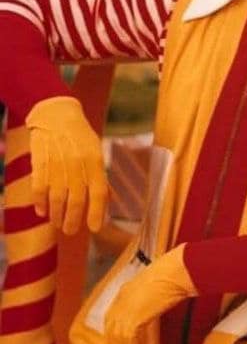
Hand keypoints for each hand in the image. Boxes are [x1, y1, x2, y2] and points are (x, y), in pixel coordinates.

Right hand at [26, 96, 108, 234]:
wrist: (56, 113)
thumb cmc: (79, 136)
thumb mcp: (95, 151)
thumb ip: (100, 176)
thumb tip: (109, 200)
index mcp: (95, 160)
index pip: (99, 191)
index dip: (97, 213)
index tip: (94, 229)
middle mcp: (77, 162)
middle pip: (77, 199)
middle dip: (73, 220)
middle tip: (70, 230)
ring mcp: (57, 162)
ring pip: (57, 198)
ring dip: (57, 215)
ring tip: (57, 223)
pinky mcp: (40, 161)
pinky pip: (39, 189)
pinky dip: (40, 203)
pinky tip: (42, 211)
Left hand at [104, 244, 195, 343]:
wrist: (175, 272)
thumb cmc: (170, 272)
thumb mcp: (152, 284)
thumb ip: (145, 297)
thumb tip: (149, 311)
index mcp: (124, 290)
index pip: (111, 316)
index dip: (113, 332)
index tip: (118, 343)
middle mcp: (121, 300)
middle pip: (112, 329)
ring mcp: (126, 309)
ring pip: (119, 338)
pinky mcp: (134, 319)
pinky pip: (130, 342)